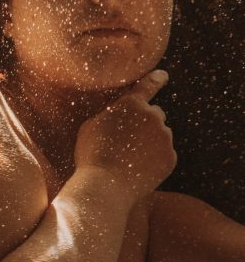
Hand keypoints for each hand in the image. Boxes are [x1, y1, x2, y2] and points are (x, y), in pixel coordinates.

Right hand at [74, 69, 176, 198]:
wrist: (104, 186)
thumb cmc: (91, 155)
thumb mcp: (91, 126)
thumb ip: (109, 114)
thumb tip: (117, 114)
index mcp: (132, 104)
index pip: (148, 85)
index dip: (156, 79)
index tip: (162, 76)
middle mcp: (153, 116)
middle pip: (155, 114)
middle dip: (144, 124)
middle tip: (127, 142)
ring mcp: (165, 138)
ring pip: (159, 136)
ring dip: (149, 143)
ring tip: (128, 160)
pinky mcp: (171, 158)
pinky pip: (164, 155)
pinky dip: (154, 161)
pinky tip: (137, 170)